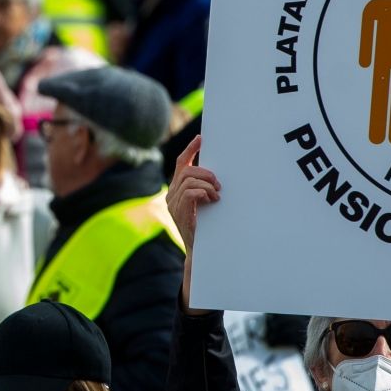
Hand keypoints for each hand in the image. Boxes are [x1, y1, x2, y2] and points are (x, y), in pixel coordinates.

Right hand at [167, 134, 217, 253]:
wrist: (199, 251)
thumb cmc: (206, 227)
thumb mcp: (204, 203)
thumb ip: (204, 189)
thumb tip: (217, 175)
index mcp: (177, 189)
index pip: (182, 163)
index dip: (190, 149)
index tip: (201, 139)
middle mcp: (172, 194)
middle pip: (187, 170)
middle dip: (206, 173)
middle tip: (218, 184)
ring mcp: (173, 203)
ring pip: (190, 180)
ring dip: (207, 185)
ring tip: (216, 195)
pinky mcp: (179, 212)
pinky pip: (190, 193)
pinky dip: (203, 193)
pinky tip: (211, 200)